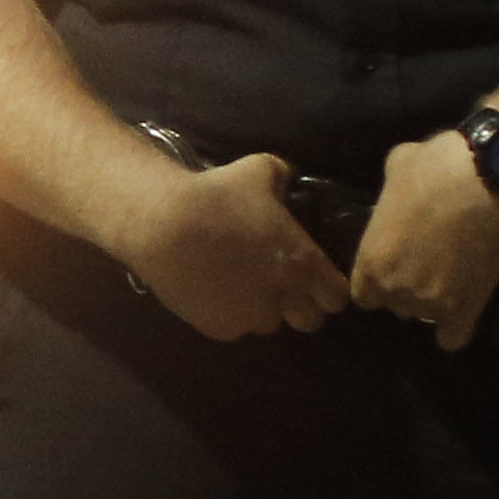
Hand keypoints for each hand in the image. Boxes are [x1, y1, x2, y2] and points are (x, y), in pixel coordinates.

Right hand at [115, 155, 352, 342]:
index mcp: (304, 264)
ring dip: (264, 309)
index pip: (336, 296)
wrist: (162, 226)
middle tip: (281, 284)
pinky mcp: (220, 329)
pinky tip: (215, 290)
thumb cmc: (216, 196)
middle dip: (301, 305)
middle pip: (310, 321)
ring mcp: (250, 318)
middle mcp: (284, 298)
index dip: (328, 287)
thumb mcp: (258, 169)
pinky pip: (235, 327)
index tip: (315, 276)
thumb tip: (288, 178)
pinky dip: (230, 314)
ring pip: (270, 324)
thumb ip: (282, 177)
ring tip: (243, 286)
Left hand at [347, 131, 498, 351]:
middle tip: (430, 266)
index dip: (379, 284)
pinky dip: (456, 329)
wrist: (485, 178)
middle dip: (408, 289)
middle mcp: (394, 288)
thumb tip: (397, 186)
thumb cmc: (434, 167)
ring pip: (424, 317)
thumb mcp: (396, 167)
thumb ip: (388, 190)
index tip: (396, 269)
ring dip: (434, 304)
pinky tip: (462, 315)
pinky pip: (453, 338)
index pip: (364, 295)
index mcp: (371, 261)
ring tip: (453, 279)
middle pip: (395, 305)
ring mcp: (429, 303)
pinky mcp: (464, 309)